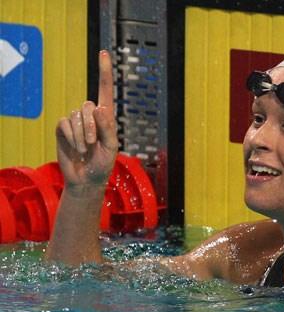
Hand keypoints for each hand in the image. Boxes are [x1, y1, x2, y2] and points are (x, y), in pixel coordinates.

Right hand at [56, 50, 118, 188]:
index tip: (104, 52)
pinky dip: (71, 137)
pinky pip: (64, 124)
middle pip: (88, 106)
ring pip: (76, 116)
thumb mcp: (111, 147)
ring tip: (85, 150)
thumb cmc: (103, 163)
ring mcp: (76, 121)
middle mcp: (91, 115)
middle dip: (91, 127)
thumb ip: (107, 127)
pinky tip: (75, 148)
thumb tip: (99, 107)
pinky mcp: (63, 128)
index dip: (105, 71)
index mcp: (106, 117)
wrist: (86, 178)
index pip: (106, 90)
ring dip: (82, 135)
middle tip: (93, 145)